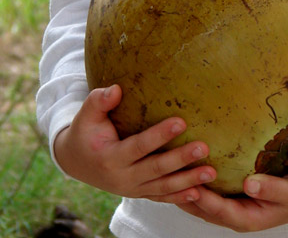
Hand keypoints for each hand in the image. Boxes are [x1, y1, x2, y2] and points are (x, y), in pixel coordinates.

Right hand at [53, 84, 216, 204]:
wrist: (75, 162)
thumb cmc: (85, 132)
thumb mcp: (86, 115)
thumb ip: (99, 101)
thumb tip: (117, 89)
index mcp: (110, 158)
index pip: (139, 146)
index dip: (160, 135)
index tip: (182, 122)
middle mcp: (122, 178)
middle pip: (156, 169)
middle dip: (181, 160)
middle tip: (204, 148)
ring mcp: (132, 189)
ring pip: (163, 187)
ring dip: (188, 181)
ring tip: (211, 172)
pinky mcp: (139, 193)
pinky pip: (162, 197)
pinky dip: (180, 197)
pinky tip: (199, 192)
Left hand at [178, 170, 287, 231]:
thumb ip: (271, 188)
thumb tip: (249, 183)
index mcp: (246, 219)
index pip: (219, 210)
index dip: (204, 200)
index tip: (191, 187)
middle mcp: (233, 215)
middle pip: (202, 209)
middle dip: (185, 195)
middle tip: (168, 177)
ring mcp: (229, 207)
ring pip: (200, 203)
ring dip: (184, 189)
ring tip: (167, 172)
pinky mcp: (228, 196)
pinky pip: (206, 193)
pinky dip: (193, 183)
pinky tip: (182, 168)